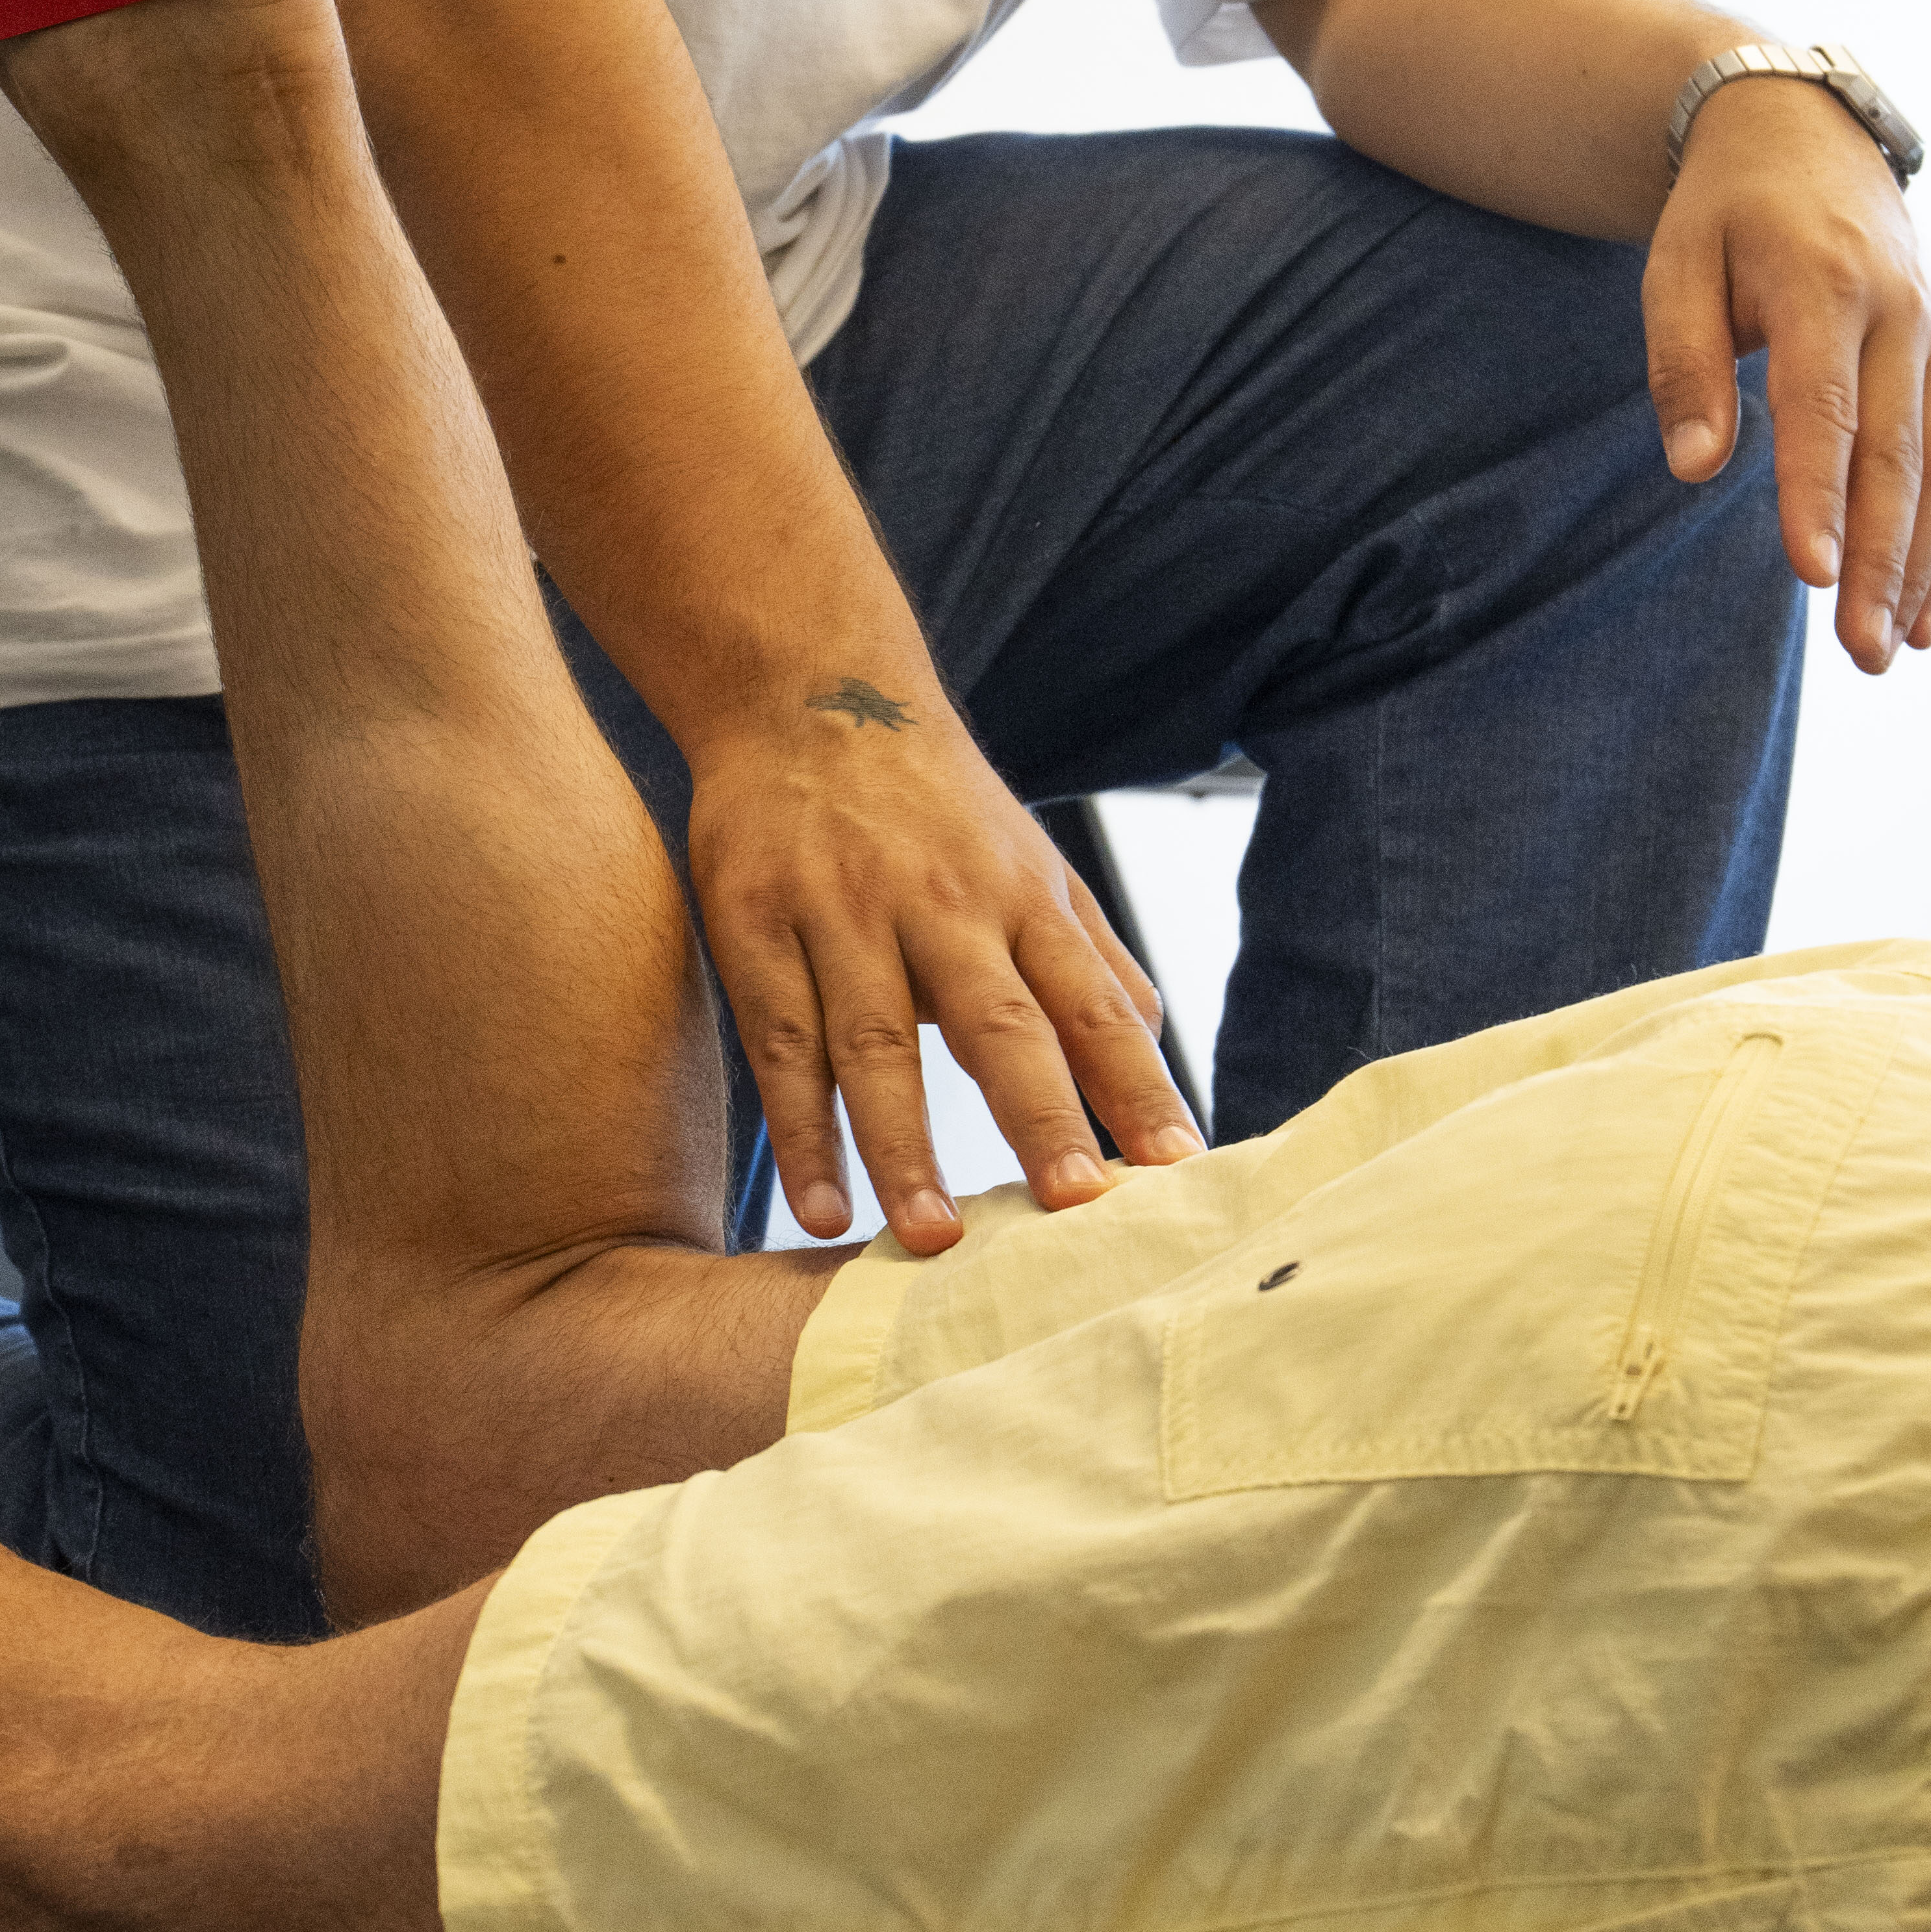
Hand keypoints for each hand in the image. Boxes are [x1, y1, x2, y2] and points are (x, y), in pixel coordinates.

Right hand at [685, 689, 1202, 1249]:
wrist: (805, 693)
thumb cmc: (933, 805)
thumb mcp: (1029, 861)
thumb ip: (1091, 959)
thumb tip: (1157, 1055)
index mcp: (1020, 894)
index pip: (1091, 1001)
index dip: (1135, 1084)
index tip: (1177, 1170)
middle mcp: (939, 903)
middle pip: (997, 1021)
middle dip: (1039, 1115)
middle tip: (1073, 1208)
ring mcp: (840, 913)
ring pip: (876, 1043)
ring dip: (904, 1146)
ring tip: (931, 1238)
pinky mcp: (753, 925)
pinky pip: (780, 1042)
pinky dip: (799, 1131)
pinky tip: (820, 1206)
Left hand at [1643, 83, 1930, 671]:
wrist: (1804, 134)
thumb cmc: (1725, 211)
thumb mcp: (1676, 264)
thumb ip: (1683, 364)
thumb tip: (1694, 468)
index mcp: (1824, 285)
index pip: (1822, 409)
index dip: (1818, 495)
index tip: (1813, 573)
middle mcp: (1900, 312)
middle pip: (1894, 454)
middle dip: (1882, 560)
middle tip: (1863, 650)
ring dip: (1923, 564)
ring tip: (1894, 648)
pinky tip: (1928, 603)